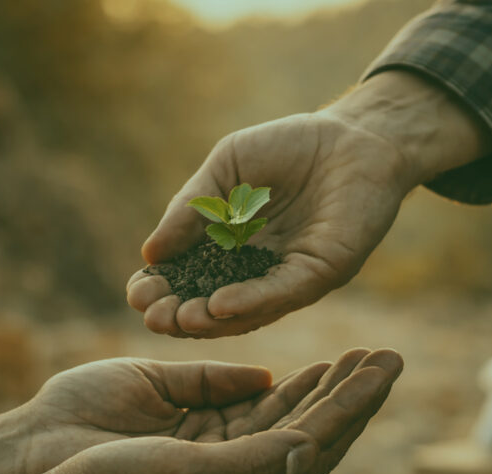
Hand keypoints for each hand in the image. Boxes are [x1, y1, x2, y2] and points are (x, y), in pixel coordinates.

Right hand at [0, 348, 402, 473]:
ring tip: (353, 359)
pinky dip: (278, 393)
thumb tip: (313, 445)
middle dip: (349, 393)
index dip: (355, 403)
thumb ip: (253, 463)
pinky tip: (297, 377)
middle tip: (386, 355)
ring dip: (320, 390)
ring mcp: (218, 467)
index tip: (387, 366)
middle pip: (312, 434)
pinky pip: (248, 418)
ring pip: (285, 423)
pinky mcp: (191, 447)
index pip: (317, 445)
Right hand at [127, 71, 491, 337]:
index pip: (187, 280)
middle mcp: (257, 272)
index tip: (136, 293)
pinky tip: (220, 304)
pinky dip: (250, 301)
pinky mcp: (321, 272)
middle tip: (152, 317)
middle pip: (211, 306)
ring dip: (210, 320)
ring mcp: (289, 277)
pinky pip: (282, 292)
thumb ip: (190, 206)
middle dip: (179, 315)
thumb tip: (150, 251)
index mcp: (229, 248)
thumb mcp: (226, 168)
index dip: (161, 289)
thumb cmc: (289, 147)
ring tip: (180, 320)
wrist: (355, 134)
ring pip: (245, 311)